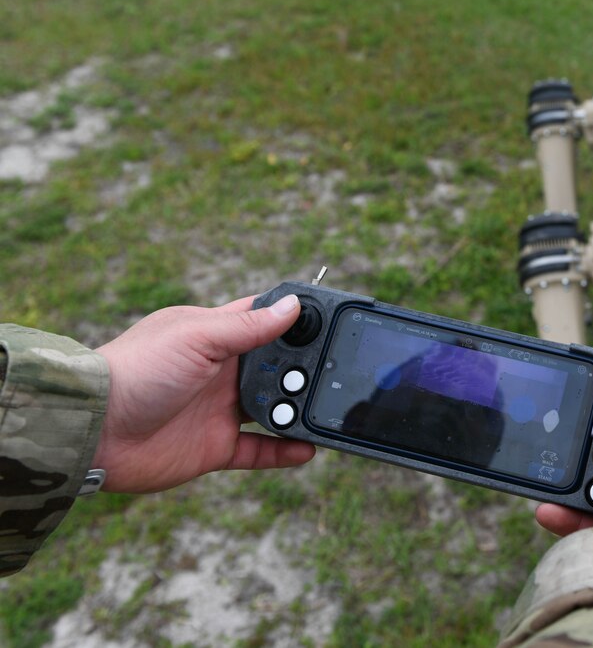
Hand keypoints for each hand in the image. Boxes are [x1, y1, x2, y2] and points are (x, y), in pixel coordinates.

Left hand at [91, 294, 315, 492]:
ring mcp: (218, 411)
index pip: (261, 319)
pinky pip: (259, 451)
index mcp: (214, 336)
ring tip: (321, 408)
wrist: (94, 430)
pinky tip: (307, 448)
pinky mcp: (214, 448)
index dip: (292, 318)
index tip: (328, 320)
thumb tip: (293, 307)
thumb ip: (248, 326)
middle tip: (330, 372)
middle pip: (276, 366)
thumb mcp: (197, 338)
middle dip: (302, 368)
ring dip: (297, 407)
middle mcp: (220, 373)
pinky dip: (284, 452)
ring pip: (273, 407)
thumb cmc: (137, 370)